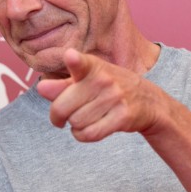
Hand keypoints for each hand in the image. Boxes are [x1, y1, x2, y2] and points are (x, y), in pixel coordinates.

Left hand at [36, 48, 168, 141]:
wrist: (149, 101)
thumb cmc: (109, 88)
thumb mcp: (87, 80)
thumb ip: (62, 85)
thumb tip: (41, 88)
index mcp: (92, 66)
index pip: (81, 63)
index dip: (74, 60)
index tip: (71, 56)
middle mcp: (103, 80)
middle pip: (62, 107)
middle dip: (57, 116)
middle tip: (59, 118)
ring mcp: (114, 98)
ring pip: (75, 122)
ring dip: (74, 125)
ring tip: (84, 118)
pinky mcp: (122, 117)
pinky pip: (89, 134)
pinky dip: (82, 135)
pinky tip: (86, 129)